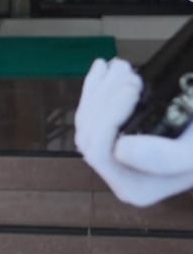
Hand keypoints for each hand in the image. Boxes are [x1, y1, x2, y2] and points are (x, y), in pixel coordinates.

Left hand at [74, 58, 192, 206]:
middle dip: (105, 96)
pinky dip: (95, 87)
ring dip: (101, 88)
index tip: (134, 86)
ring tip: (123, 65)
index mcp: (135, 188)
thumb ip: (166, 158)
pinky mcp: (109, 136)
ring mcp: (110, 156)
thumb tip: (120, 149)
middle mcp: (117, 176)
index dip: (109, 116)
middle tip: (128, 69)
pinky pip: (90, 111)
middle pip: (89, 133)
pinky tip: (103, 67)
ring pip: (87, 120)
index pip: (100, 152)